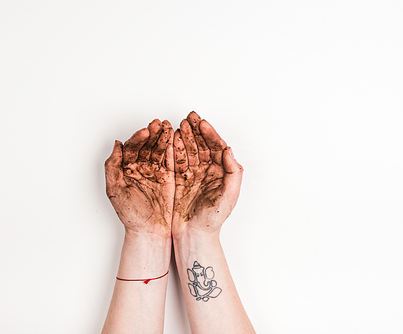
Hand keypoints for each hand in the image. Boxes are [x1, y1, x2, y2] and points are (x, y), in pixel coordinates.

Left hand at [105, 119, 174, 236]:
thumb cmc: (131, 215)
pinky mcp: (169, 175)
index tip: (145, 132)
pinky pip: (171, 158)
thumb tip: (116, 145)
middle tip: (159, 125)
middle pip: (147, 144)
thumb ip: (113, 167)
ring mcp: (155, 170)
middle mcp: (140, 166)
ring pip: (159, 149)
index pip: (132, 147)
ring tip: (169, 127)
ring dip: (164, 137)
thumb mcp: (115, 190)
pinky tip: (177, 137)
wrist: (149, 230)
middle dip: (153, 133)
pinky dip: (174, 148)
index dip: (138, 138)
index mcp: (126, 168)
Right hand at [172, 111, 243, 236]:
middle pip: (201, 144)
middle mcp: (207, 169)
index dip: (210, 133)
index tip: (202, 124)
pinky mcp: (179, 178)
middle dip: (195, 129)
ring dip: (183, 136)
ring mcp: (192, 173)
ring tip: (178, 124)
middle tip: (189, 117)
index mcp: (221, 171)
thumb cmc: (213, 219)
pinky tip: (169, 138)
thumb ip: (233, 172)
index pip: (217, 146)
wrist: (194, 234)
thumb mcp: (229, 196)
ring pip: (188, 148)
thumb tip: (229, 150)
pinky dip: (172, 148)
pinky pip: (175, 159)